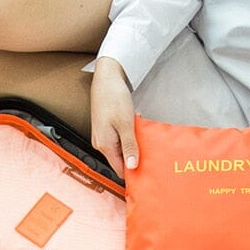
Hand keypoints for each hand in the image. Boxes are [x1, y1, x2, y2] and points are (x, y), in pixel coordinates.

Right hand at [90, 56, 138, 177]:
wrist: (106, 77)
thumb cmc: (114, 98)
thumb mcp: (126, 124)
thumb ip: (129, 147)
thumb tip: (132, 166)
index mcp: (104, 145)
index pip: (119, 169)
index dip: (132, 172)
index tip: (146, 171)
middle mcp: (100, 143)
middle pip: (119, 160)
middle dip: (134, 157)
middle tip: (149, 153)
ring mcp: (101, 136)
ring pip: (120, 148)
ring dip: (132, 145)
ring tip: (142, 137)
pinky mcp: (104, 128)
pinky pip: (118, 139)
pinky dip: (128, 136)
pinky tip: (135, 128)